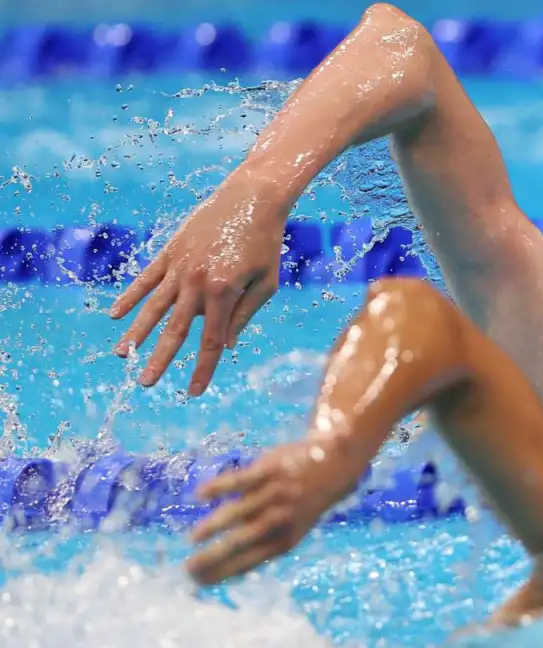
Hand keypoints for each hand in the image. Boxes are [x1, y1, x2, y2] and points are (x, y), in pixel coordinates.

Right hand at [110, 173, 286, 395]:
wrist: (251, 197)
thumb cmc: (265, 243)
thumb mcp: (265, 283)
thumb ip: (243, 315)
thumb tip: (225, 346)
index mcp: (224, 292)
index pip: (210, 341)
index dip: (202, 369)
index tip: (192, 393)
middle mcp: (197, 281)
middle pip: (175, 329)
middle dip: (160, 359)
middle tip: (145, 384)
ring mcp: (180, 265)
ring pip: (153, 306)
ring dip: (136, 333)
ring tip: (122, 355)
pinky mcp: (170, 250)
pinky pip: (146, 279)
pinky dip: (130, 297)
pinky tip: (115, 316)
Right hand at [186, 439, 352, 584]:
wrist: (334, 465)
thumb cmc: (303, 502)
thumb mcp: (291, 528)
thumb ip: (262, 543)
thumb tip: (222, 566)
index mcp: (285, 539)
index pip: (247, 562)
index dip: (221, 573)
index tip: (197, 581)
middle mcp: (279, 519)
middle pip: (240, 542)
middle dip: (212, 558)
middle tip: (188, 569)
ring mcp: (273, 494)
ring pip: (236, 513)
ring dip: (212, 527)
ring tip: (193, 539)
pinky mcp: (269, 470)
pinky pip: (238, 480)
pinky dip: (217, 488)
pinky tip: (200, 496)